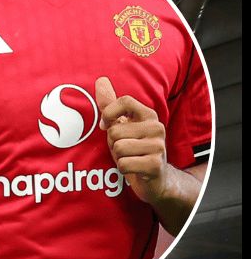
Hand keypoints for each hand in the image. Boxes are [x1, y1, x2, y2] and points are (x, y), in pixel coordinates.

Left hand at [94, 76, 169, 203]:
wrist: (155, 178)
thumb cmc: (134, 149)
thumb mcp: (122, 126)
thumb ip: (111, 105)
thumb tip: (100, 80)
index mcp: (148, 115)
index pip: (123, 100)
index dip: (108, 114)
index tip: (106, 126)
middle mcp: (157, 127)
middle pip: (114, 131)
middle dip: (113, 144)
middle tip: (125, 150)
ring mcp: (158, 146)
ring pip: (118, 148)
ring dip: (118, 158)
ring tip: (130, 158)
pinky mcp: (155, 165)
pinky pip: (123, 164)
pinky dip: (123, 169)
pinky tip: (134, 169)